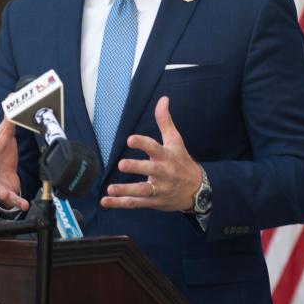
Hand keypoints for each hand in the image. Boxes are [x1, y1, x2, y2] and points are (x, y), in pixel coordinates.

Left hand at [100, 96, 201, 211]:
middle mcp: (163, 173)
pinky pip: (135, 203)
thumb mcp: (175, 140)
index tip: (130, 139)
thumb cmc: (182, 161)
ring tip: (111, 188)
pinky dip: (120, 204)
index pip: (155, 148)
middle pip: (150, 170)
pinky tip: (105, 202)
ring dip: (126, 190)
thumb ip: (165, 121)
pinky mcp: (153, 201)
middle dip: (137, 168)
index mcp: (167, 156)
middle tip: (121, 165)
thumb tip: (163, 99)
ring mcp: (159, 189)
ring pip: (142, 190)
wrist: (197, 190)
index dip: (143, 143)